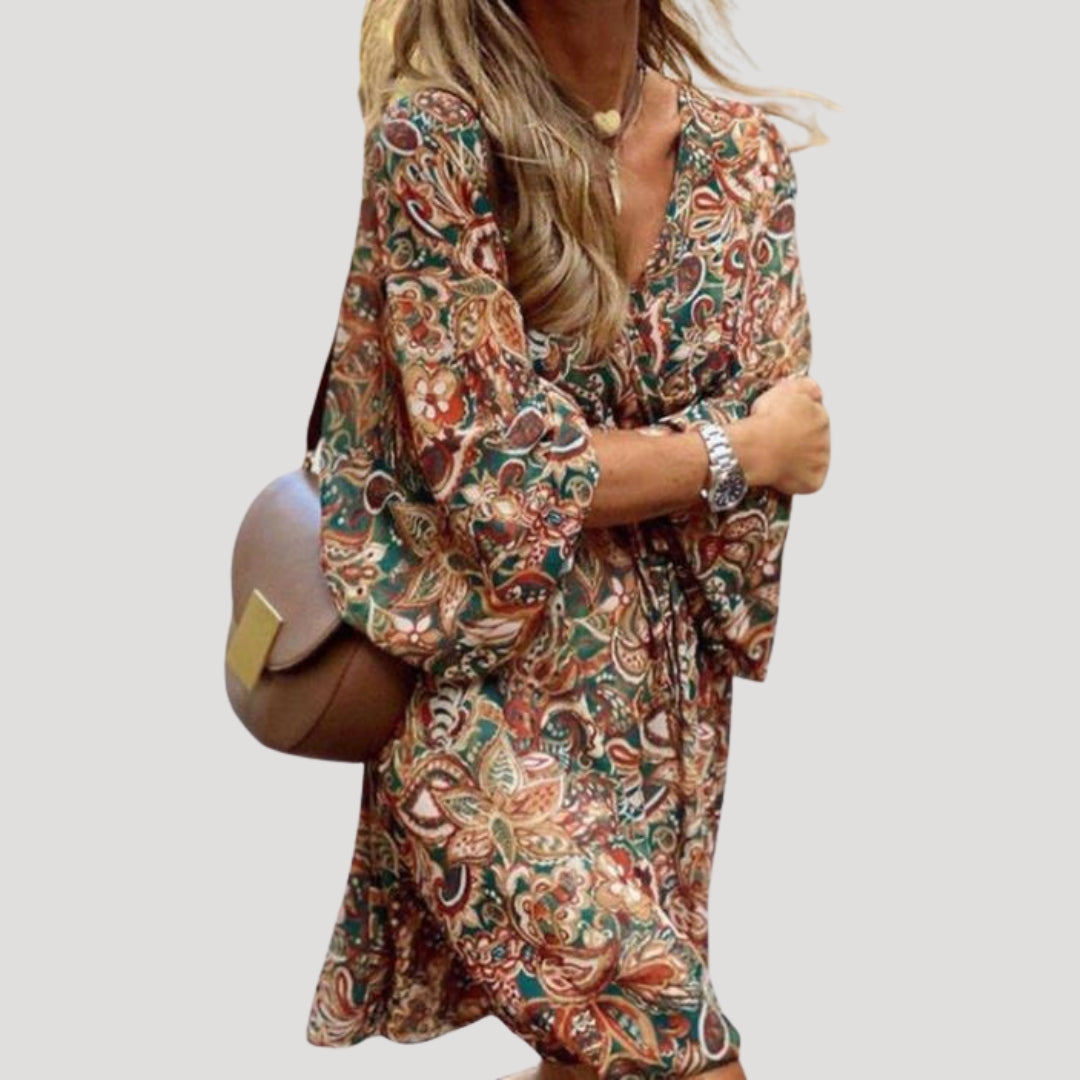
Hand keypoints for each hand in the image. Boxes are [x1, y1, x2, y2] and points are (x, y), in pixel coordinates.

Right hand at [728, 374, 829, 493]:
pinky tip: (780, 473)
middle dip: (799, 441)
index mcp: (821, 416)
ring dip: (798, 460)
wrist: (755, 448)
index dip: (795, 422)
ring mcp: (821, 462)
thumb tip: (817, 393)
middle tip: (777, 442)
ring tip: (776, 458)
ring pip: (811, 461)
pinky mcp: (814, 481)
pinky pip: (807, 482)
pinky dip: (796, 480)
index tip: (780, 425)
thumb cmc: (766, 420)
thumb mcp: (786, 388)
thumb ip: (807, 386)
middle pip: (813, 440)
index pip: (813, 418)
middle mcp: (826, 439)